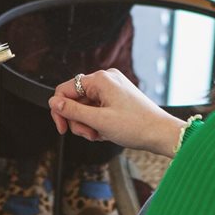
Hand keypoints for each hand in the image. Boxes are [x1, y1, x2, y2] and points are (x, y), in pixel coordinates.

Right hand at [49, 68, 186, 156]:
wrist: (161, 134)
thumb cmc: (137, 126)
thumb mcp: (99, 121)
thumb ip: (73, 111)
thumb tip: (53, 102)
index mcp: (101, 80)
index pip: (65, 90)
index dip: (60, 110)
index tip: (62, 128)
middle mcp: (106, 80)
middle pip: (76, 99)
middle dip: (79, 120)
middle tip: (89, 134)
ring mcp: (113, 88)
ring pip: (86, 106)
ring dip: (89, 124)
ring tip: (100, 135)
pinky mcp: (117, 98)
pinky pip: (97, 109)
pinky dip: (98, 122)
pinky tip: (106, 132)